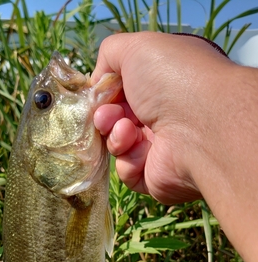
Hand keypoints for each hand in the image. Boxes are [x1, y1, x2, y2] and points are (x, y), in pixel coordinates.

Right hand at [91, 32, 232, 204]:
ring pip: (119, 145)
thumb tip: (98, 80)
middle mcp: (164, 114)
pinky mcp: (156, 175)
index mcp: (164, 83)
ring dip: (115, 135)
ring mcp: (161, 147)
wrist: (201, 127)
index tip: (97, 94)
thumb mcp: (136, 48)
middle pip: (117, 118)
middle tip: (107, 115)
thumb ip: (110, 54)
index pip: (124, 90)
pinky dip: (127, 158)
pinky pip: (128, 171)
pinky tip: (137, 148)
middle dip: (105, 115)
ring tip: (125, 129)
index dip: (106, 92)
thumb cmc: (172, 80)